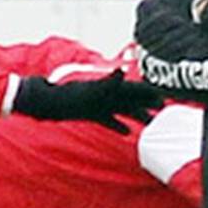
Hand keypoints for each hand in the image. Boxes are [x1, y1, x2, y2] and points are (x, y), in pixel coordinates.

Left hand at [12, 69, 162, 133]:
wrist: (44, 103)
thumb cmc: (66, 97)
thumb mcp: (89, 91)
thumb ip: (108, 83)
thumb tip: (121, 73)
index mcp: (108, 88)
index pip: (134, 89)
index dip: (148, 93)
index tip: (162, 98)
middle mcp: (105, 95)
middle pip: (131, 99)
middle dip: (147, 104)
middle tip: (162, 111)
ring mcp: (98, 104)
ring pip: (123, 110)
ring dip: (137, 115)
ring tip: (150, 123)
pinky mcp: (90, 114)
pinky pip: (108, 120)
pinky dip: (118, 126)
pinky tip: (126, 134)